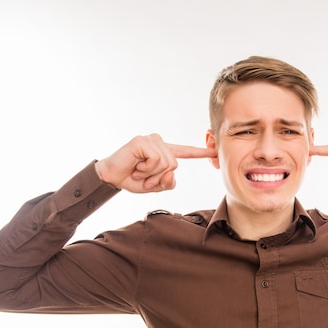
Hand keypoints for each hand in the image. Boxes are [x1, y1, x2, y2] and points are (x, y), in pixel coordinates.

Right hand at [95, 134, 216, 192]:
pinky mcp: (143, 141)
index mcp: (165, 153)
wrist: (111, 177)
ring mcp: (151, 141)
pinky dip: (146, 169)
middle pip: (174, 165)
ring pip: (167, 163)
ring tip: (139, 172)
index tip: (215, 150)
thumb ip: (168, 183)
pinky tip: (136, 166)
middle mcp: (160, 143)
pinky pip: (156, 160)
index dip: (201, 152)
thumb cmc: (133, 179)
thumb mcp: (155, 186)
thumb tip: (171, 173)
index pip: (186, 152)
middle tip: (143, 177)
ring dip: (151, 174)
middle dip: (158, 177)